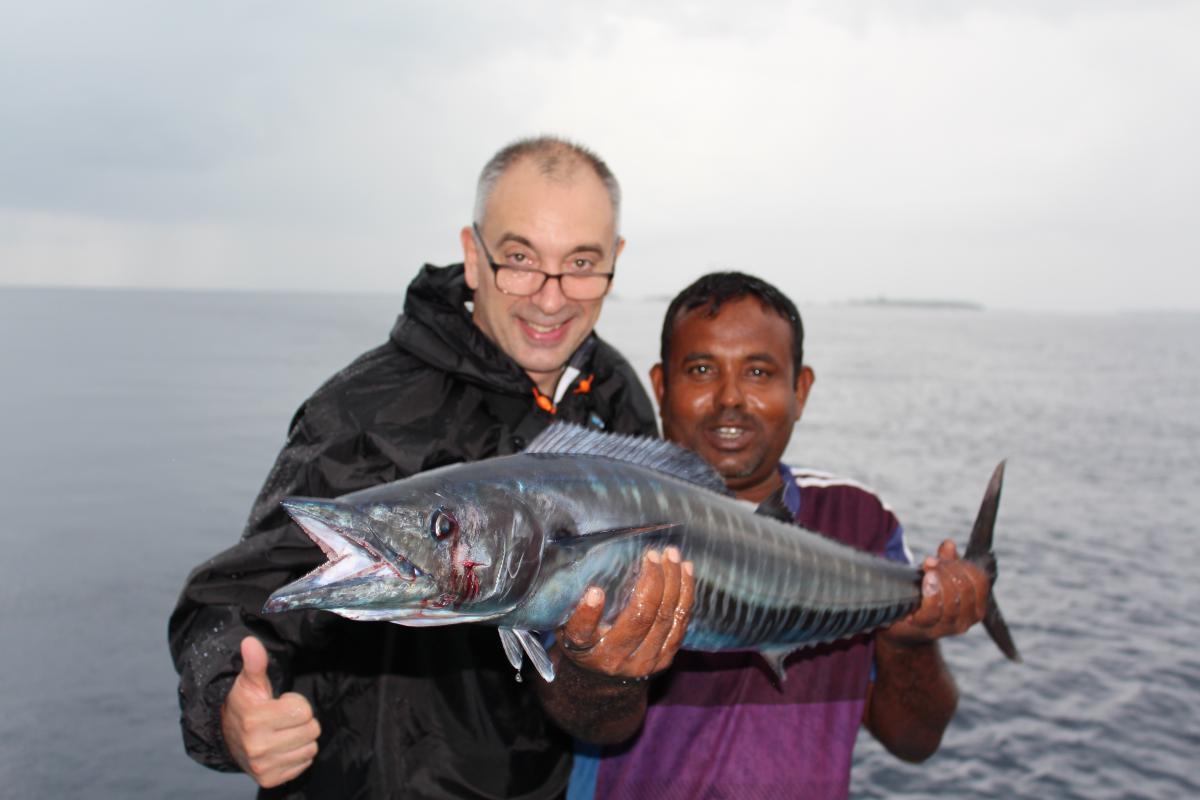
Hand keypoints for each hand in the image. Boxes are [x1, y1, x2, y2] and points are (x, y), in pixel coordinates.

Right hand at [221, 636, 320, 787]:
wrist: (228, 736)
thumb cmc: (246, 704)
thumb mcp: (250, 682)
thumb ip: (255, 663)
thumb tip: (250, 641)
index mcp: (255, 721)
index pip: (304, 711)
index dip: (296, 703)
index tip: (280, 703)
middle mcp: (258, 748)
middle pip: (312, 730)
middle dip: (302, 720)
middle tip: (283, 718)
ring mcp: (264, 766)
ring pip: (311, 748)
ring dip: (302, 738)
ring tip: (283, 732)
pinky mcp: (270, 779)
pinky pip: (305, 764)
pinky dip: (298, 755)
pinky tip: (283, 747)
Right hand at [557, 547, 694, 679]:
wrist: (601, 681)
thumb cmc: (583, 640)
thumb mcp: (567, 625)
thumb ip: (573, 602)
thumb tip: (580, 562)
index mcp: (582, 649)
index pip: (582, 633)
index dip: (588, 614)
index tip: (594, 591)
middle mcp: (613, 659)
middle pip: (638, 618)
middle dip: (651, 582)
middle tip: (652, 554)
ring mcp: (642, 662)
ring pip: (665, 618)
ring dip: (673, 582)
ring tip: (672, 555)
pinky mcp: (663, 660)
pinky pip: (680, 624)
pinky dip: (685, 594)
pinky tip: (686, 570)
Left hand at [881, 540, 989, 646]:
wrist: (906, 624)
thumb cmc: (927, 595)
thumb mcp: (940, 575)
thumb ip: (947, 561)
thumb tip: (948, 544)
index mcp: (978, 602)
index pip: (980, 580)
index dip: (961, 564)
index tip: (942, 557)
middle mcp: (969, 617)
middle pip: (964, 588)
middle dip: (946, 570)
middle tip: (930, 562)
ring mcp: (951, 626)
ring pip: (950, 600)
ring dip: (937, 580)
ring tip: (926, 572)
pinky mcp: (931, 630)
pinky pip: (932, 612)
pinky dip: (928, 595)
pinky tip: (922, 585)